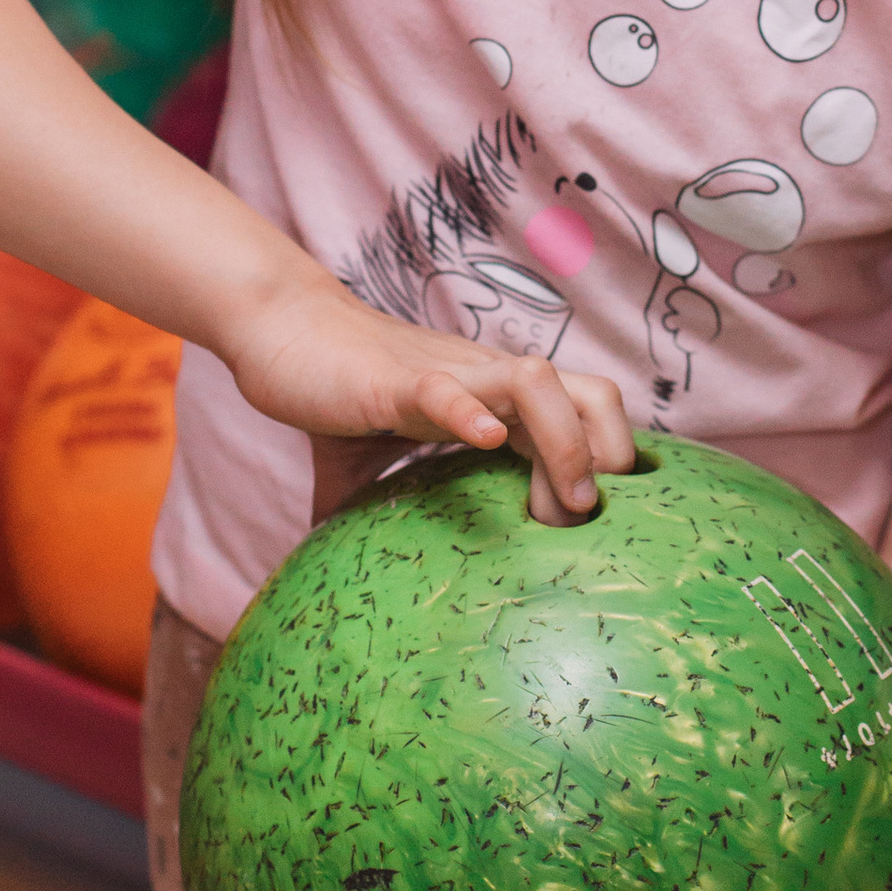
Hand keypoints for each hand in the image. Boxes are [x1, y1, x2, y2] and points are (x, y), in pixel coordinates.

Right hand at [224, 267, 632, 526]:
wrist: (282, 328)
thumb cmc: (335, 387)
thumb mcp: (369, 458)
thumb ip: (373, 503)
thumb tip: (337, 562)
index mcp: (495, 401)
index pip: (586, 423)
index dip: (599, 473)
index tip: (577, 529)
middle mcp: (488, 381)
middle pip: (593, 394)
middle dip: (609, 457)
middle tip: (582, 521)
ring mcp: (448, 375)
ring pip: (539, 382)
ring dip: (563, 444)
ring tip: (552, 507)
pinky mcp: (396, 380)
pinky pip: (445, 389)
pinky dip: (471, 415)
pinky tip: (485, 442)